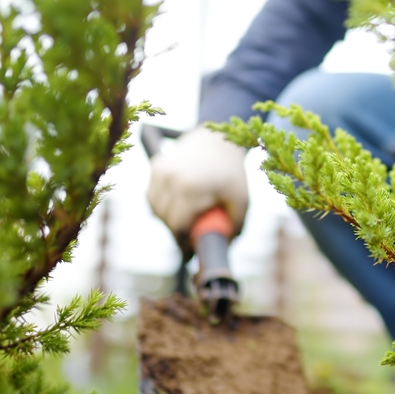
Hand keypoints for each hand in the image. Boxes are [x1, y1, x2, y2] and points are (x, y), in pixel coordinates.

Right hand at [147, 125, 248, 243]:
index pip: (178, 225)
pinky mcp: (156, 167)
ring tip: (186, 220)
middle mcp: (171, 178)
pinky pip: (152, 196)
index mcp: (192, 187)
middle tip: (190, 238)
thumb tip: (224, 247)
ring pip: (156, 209)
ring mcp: (161, 171)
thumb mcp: (241, 200)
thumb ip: (235, 226)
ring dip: (168, 219)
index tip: (190, 252)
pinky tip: (176, 205)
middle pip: (166, 219)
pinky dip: (161, 205)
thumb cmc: (232, 174)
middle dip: (177, 233)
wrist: (219, 141)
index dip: (183, 243)